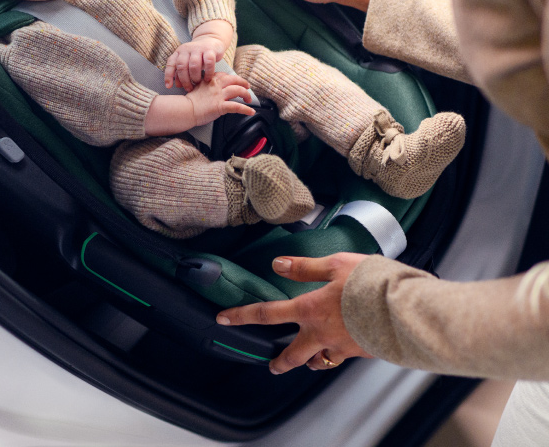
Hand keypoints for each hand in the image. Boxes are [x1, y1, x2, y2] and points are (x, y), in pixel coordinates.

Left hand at [165, 37, 225, 91]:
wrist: (210, 41)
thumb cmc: (197, 56)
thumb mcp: (187, 62)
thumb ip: (181, 73)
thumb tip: (178, 85)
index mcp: (179, 52)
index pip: (171, 63)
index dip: (168, 76)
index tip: (169, 86)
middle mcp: (186, 49)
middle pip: (182, 66)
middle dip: (184, 80)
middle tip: (189, 88)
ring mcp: (198, 48)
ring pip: (194, 65)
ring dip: (195, 77)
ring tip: (198, 83)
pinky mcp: (210, 50)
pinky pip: (209, 62)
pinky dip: (208, 73)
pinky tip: (207, 78)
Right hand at [186, 71, 254, 125]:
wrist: (185, 109)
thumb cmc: (190, 101)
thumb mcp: (198, 87)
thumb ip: (208, 85)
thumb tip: (215, 89)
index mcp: (211, 79)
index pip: (226, 75)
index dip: (233, 79)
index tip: (236, 82)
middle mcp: (216, 85)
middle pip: (235, 80)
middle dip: (243, 83)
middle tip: (247, 87)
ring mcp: (219, 95)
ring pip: (238, 90)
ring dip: (246, 95)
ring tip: (248, 99)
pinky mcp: (220, 106)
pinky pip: (237, 107)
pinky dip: (246, 109)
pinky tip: (250, 111)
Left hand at [215, 253, 371, 373]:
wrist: (405, 308)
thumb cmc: (372, 282)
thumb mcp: (335, 264)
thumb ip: (305, 267)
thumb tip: (278, 264)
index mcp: (309, 309)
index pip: (267, 314)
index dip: (242, 316)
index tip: (224, 319)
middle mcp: (321, 333)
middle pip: (292, 354)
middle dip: (279, 362)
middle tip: (272, 366)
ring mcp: (341, 346)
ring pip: (317, 362)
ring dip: (307, 362)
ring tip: (304, 361)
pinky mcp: (362, 352)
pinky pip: (341, 358)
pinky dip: (335, 356)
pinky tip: (338, 348)